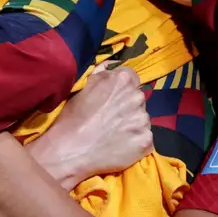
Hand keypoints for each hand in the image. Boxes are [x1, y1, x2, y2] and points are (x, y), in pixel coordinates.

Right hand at [29, 67, 152, 189]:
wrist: (71, 149)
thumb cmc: (73, 117)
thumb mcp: (84, 86)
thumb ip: (103, 74)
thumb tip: (112, 67)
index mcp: (122, 79)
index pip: (132, 77)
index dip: (122, 88)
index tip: (113, 99)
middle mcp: (137, 97)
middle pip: (138, 98)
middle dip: (128, 106)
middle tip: (111, 118)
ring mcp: (144, 120)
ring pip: (142, 119)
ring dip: (132, 124)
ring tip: (114, 134)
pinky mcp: (146, 140)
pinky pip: (145, 138)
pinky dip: (135, 141)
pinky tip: (120, 145)